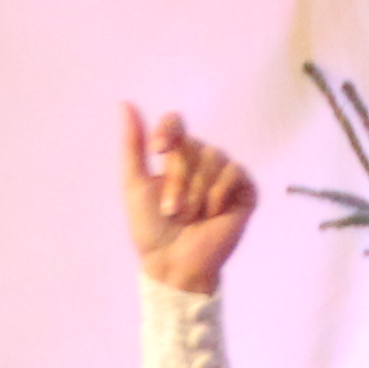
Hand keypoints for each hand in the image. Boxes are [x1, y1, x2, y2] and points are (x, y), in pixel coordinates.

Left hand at [122, 104, 258, 294]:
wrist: (174, 263)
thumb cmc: (151, 230)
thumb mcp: (135, 186)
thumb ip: (132, 146)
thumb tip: (124, 103)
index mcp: (175, 156)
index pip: (175, 123)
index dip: (169, 131)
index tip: (159, 150)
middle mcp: (201, 160)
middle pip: (192, 145)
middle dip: (177, 180)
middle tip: (171, 212)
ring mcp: (224, 173)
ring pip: (214, 158)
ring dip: (196, 192)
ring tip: (190, 218)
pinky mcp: (244, 189)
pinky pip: (234, 172)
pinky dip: (218, 194)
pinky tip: (212, 214)